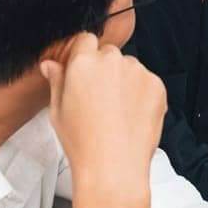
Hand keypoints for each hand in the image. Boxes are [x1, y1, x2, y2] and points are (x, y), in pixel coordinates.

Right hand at [40, 32, 165, 191]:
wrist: (114, 167)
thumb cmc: (84, 143)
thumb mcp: (58, 111)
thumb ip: (56, 81)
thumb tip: (50, 65)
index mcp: (84, 63)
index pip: (85, 40)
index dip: (84, 56)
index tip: (84, 71)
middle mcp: (112, 61)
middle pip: (108, 54)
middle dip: (104, 70)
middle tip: (99, 98)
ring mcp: (137, 72)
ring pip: (129, 68)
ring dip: (124, 81)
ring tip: (116, 112)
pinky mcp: (156, 85)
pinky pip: (147, 82)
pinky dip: (141, 94)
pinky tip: (131, 116)